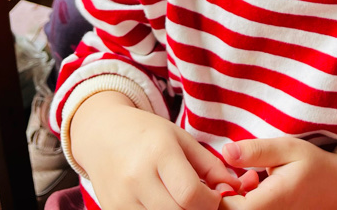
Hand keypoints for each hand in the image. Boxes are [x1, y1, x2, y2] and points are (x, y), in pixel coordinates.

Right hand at [70, 91, 234, 209]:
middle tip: (202, 202)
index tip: (215, 196)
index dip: (210, 202)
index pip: (190, 193)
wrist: (102, 135)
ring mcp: (120, 200)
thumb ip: (210, 166)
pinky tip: (167, 205)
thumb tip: (235, 189)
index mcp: (158, 153)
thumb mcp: (182, 140)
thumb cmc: (147, 134)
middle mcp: (136, 179)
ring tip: (185, 202)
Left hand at [218, 138, 336, 209]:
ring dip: (234, 201)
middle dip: (224, 197)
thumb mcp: (288, 148)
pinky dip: (245, 204)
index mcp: (272, 202)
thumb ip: (256, 151)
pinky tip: (254, 189)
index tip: (225, 174)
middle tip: (236, 176)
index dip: (218, 193)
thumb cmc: (315, 167)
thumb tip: (225, 151)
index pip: (228, 208)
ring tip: (249, 179)